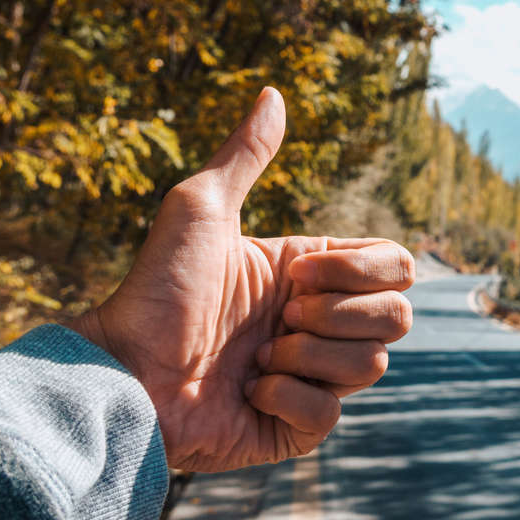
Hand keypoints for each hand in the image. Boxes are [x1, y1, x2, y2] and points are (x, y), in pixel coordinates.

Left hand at [69, 88, 413, 471]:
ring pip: (372, 367)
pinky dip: (287, 400)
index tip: (295, 274)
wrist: (122, 370)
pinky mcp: (295, 428)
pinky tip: (247, 393)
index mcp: (313, 275)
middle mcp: (321, 324)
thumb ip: (245, 155)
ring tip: (254, 358)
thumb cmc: (156, 288)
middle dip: (337, 315)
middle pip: (397, 318)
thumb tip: (273, 92)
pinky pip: (331, 415)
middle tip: (276, 318)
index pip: (395, 267)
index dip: (358, 271)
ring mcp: (311, 378)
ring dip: (305, 357)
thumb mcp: (200, 208)